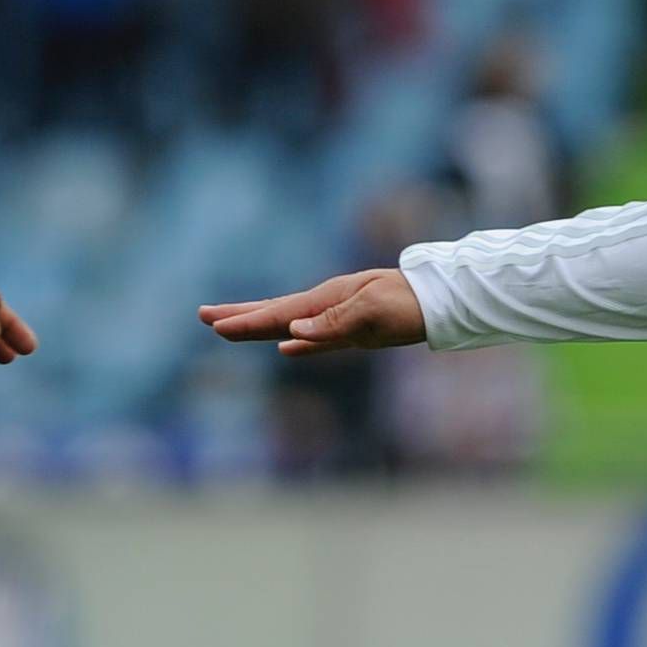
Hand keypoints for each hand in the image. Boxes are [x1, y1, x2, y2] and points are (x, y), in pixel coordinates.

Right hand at [198, 269, 422, 356]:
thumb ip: (333, 324)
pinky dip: (296, 341)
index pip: (278, 314)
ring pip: (289, 323)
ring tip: (229, 327)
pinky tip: (285, 347)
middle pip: (274, 313)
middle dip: (240, 316)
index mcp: (327, 300)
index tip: (214, 325)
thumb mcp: (373, 312)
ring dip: (259, 327)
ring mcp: (338, 317)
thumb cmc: (410, 303)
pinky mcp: (354, 330)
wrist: (442, 300)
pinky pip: (314, 337)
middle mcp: (327, 306)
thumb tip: (291, 333)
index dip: (246, 322)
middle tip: (203, 316)